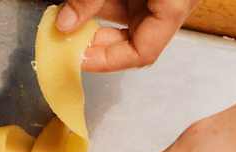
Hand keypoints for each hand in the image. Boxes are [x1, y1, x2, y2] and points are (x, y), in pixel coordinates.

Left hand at [54, 0, 199, 70]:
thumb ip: (92, 0)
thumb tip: (63, 24)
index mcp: (173, 10)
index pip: (141, 53)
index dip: (107, 61)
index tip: (79, 59)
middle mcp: (165, 8)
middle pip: (127, 41)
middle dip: (94, 43)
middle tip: (66, 44)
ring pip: (119, 20)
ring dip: (91, 22)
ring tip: (66, 22)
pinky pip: (119, 3)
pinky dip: (97, 6)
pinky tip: (76, 9)